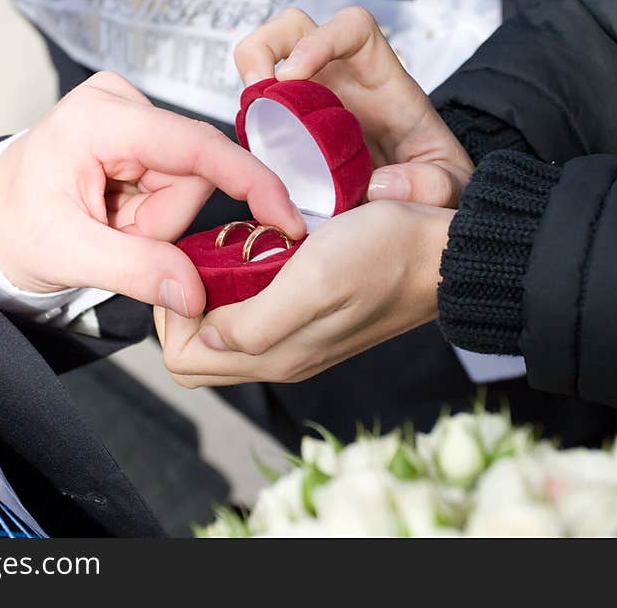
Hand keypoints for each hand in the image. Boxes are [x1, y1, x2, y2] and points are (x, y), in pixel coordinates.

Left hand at [0, 71, 305, 316]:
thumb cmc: (17, 228)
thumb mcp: (66, 254)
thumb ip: (134, 270)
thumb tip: (195, 294)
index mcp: (98, 119)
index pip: (195, 146)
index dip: (249, 180)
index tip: (285, 218)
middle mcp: (121, 104)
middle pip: (194, 173)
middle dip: (162, 221)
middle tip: (115, 238)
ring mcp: (132, 117)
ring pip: (187, 183)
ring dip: (156, 222)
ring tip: (110, 228)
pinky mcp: (140, 135)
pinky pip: (175, 184)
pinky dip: (151, 215)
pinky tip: (116, 215)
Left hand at [155, 200, 452, 385]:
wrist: (443, 253)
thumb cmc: (386, 256)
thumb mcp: (314, 281)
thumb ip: (255, 322)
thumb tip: (206, 337)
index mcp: (275, 356)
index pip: (183, 362)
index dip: (174, 317)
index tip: (189, 270)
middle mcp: (280, 357)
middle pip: (197, 354)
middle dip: (185, 310)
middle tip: (201, 260)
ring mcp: (296, 341)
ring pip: (223, 334)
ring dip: (212, 298)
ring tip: (229, 253)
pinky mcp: (309, 321)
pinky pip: (252, 317)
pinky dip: (240, 291)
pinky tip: (257, 255)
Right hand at [235, 6, 472, 206]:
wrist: (417, 209)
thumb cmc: (434, 183)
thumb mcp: (450, 187)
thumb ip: (430, 186)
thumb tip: (380, 185)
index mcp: (382, 81)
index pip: (354, 29)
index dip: (320, 39)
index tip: (293, 75)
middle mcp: (341, 82)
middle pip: (294, 29)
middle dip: (265, 48)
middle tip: (256, 91)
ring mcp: (310, 102)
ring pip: (265, 61)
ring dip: (247, 80)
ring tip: (248, 119)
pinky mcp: (288, 130)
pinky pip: (258, 110)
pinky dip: (248, 123)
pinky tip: (254, 153)